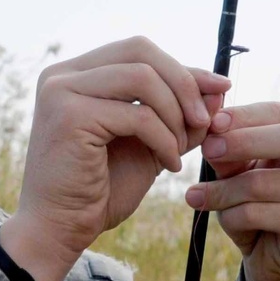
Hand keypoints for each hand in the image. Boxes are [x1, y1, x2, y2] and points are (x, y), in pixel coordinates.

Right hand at [0, 38, 229, 280]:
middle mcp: (61, 75)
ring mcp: (61, 92)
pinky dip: (164, 140)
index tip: (220, 89)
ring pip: (142, 78)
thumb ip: (177, 114)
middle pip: (140, 51)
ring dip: (174, 114)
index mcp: (75, 74)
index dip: (183, 68)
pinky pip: (137, 116)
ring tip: (181, 149)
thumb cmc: (99, 190)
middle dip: (183, 83)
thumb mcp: (148, 143)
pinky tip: (169, 164)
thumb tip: (218, 88)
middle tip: (206, 121)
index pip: (137, 50)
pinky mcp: (69, 117)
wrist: (59, 230)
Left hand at [186, 102, 279, 280]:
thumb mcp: (241, 165)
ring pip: (266, 183)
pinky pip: (262, 214)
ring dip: (225, 190)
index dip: (245, 116)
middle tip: (207, 149)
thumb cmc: (260, 198)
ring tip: (197, 195)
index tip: (212, 123)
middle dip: (244, 142)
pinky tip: (225, 219)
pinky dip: (233, 216)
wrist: (277, 254)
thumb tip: (212, 117)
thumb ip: (228, 142)